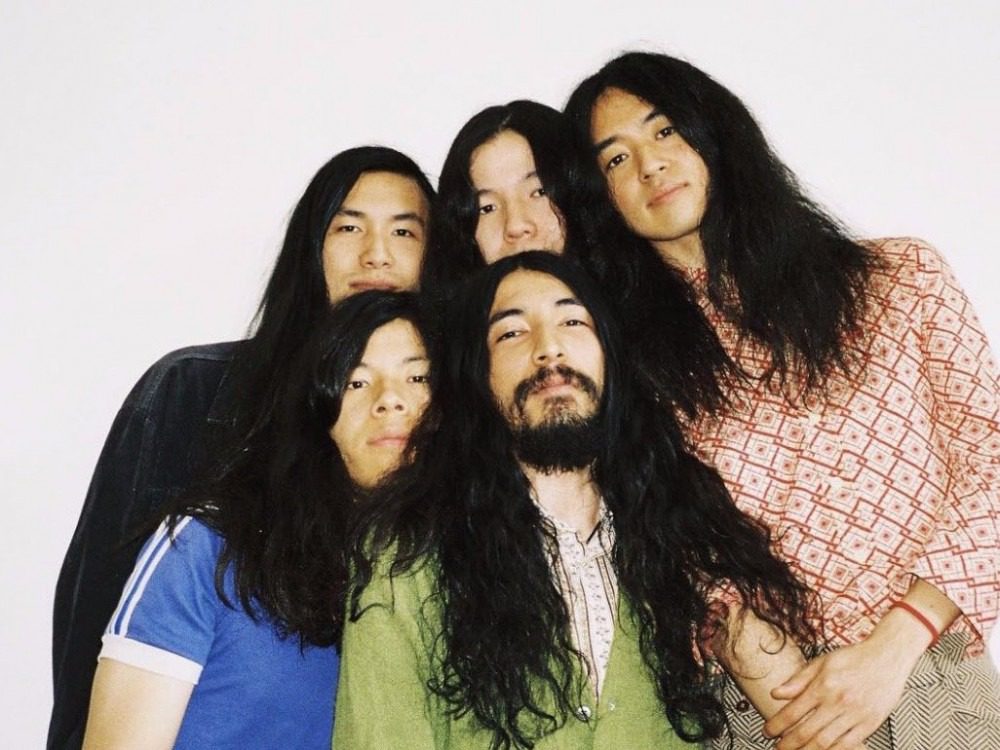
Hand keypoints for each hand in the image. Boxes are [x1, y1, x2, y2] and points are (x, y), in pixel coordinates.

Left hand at [762, 616, 924, 749]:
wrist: (887, 658)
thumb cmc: (854, 658)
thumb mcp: (821, 662)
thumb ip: (798, 680)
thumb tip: (776, 693)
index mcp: (823, 686)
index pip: (793, 712)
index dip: (777, 725)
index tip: (768, 731)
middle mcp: (838, 702)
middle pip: (806, 731)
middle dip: (788, 743)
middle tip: (778, 747)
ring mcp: (855, 715)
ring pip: (825, 742)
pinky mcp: (870, 724)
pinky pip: (848, 745)